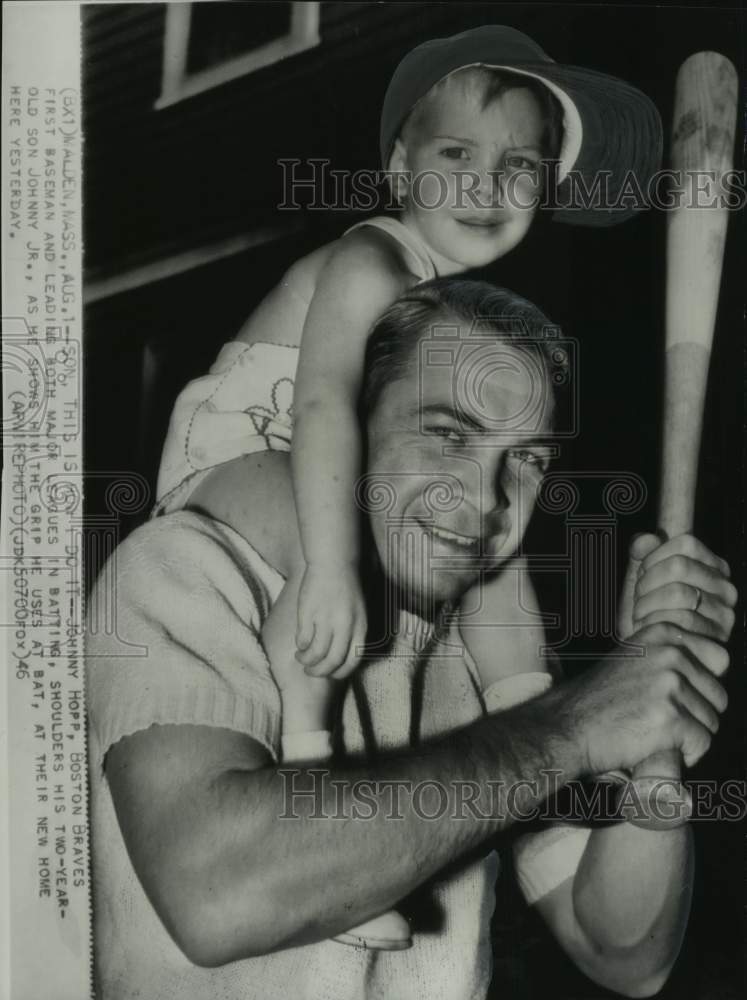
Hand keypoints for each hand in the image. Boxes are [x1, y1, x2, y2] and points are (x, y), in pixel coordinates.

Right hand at [295, 561, 367, 678]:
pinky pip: (303, 639)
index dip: (340, 673)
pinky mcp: (309, 613)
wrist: (334, 562)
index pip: (353, 661)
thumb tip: (340, 658)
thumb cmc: (347, 588)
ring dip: (306, 661)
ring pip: (315, 653)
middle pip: (333, 661)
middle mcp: (345, 625)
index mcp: (360, 626)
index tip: (331, 674)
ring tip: (301, 658)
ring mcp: (326, 619)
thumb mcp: (358, 612)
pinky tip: (299, 644)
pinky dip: (300, 646)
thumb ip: (353, 633)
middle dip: (320, 672)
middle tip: (311, 672)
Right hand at [551, 620, 729, 774]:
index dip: (702, 685)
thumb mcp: (635, 658)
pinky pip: (703, 743)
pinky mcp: (671, 717)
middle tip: (661, 719)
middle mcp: (670, 652)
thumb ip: (672, 654)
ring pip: (712, 721)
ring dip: (690, 734)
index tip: (675, 695)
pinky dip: (686, 754)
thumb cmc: (600, 699)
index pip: (720, 659)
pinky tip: (658, 746)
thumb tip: (719, 663)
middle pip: (718, 694)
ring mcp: (671, 684)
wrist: (568, 727)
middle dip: (697, 714)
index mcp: (664, 633)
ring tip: (655, 731)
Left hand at [618, 533, 735, 643]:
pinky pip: (680, 622)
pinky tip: (647, 629)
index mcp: (713, 568)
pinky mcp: (717, 641)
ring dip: (648, 604)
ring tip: (641, 615)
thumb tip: (645, 539)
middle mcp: (726, 590)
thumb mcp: (643, 576)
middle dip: (648, 582)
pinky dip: (655, 624)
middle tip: (638, 598)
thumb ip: (642, 552)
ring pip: (679, 592)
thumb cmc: (649, 612)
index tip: (642, 574)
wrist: (653, 654)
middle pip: (679, 566)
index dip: (655, 556)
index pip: (685, 545)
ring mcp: (725, 616)